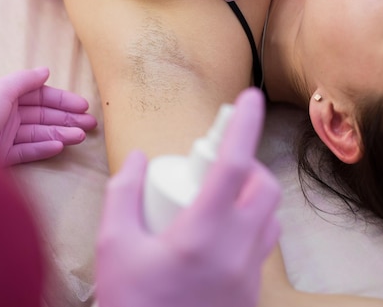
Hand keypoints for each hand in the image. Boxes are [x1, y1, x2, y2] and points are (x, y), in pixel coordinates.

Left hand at [0, 67, 96, 165]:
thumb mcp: (0, 90)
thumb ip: (25, 80)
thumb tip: (46, 70)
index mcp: (4, 96)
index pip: (40, 96)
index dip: (62, 100)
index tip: (83, 106)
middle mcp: (6, 115)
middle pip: (43, 115)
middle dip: (67, 118)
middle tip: (90, 124)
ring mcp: (4, 137)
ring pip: (39, 134)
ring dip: (61, 134)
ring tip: (80, 136)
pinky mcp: (3, 157)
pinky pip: (28, 151)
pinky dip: (44, 148)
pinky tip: (60, 146)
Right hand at [96, 88, 280, 306]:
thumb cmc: (130, 305)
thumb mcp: (113, 247)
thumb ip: (124, 194)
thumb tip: (137, 159)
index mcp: (203, 233)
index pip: (233, 165)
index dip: (243, 125)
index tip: (250, 97)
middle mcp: (237, 250)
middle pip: (263, 188)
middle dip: (248, 164)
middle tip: (218, 163)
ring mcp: (249, 274)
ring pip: (270, 217)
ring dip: (253, 195)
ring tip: (221, 195)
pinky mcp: (252, 293)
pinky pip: (265, 244)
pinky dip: (253, 224)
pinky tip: (223, 232)